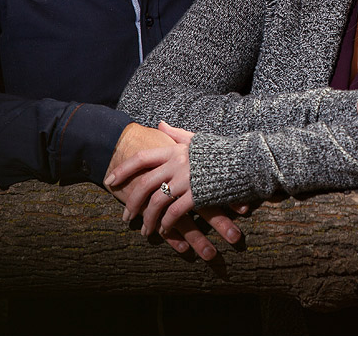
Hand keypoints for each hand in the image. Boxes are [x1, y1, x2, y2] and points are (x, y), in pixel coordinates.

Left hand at [105, 122, 245, 259]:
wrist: (248, 161)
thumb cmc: (222, 152)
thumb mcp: (197, 140)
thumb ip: (176, 134)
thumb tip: (159, 125)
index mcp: (174, 150)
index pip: (141, 158)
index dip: (123, 170)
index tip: (109, 180)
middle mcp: (177, 164)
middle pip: (144, 184)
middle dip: (131, 202)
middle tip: (125, 216)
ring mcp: (186, 180)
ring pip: (157, 202)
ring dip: (148, 219)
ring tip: (144, 230)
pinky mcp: (197, 195)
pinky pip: (174, 213)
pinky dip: (167, 224)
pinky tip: (163, 230)